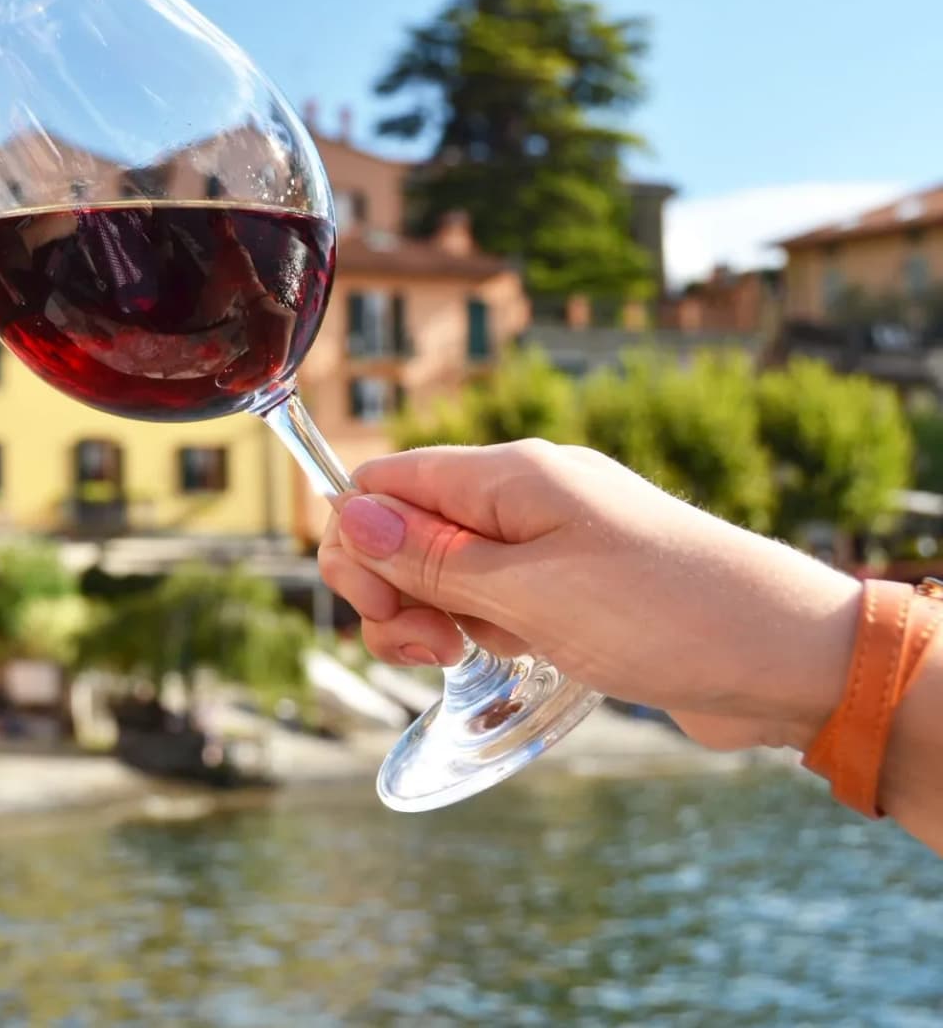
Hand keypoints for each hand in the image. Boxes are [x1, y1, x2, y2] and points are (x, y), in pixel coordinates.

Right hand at [317, 440, 859, 751]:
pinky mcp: (574, 584)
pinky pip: (496, 595)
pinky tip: (514, 655)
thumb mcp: (528, 592)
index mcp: (508, 476)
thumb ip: (430, 557)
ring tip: (471, 658)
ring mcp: (551, 540)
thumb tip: (346, 515)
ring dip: (434, 616)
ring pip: (446, 569)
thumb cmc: (663, 614)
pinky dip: (483, 627)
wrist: (788, 659)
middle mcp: (523, 496)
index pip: (383, 482)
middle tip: (430, 649)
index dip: (358, 543)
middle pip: (405, 528)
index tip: (384, 607)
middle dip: (393, 590)